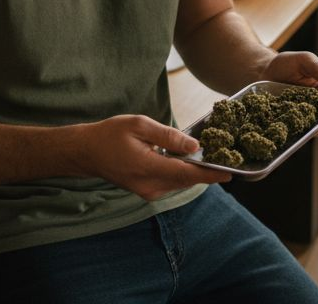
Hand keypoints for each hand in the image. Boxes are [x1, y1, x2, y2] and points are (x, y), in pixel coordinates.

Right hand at [75, 115, 229, 200]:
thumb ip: (169, 136)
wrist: (87, 152)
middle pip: (186, 180)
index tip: (229, 173)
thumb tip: (194, 146)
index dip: (209, 174)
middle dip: (205, 169)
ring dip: (193, 170)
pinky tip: (184, 159)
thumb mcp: (140, 126)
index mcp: (148, 167)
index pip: (186, 174)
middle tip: (223, 155)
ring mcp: (148, 192)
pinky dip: (181, 172)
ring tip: (207, 154)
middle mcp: (150, 185)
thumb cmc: (111, 134)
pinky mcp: (147, 192)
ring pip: (180, 182)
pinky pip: (171, 182)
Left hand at [258, 51, 317, 133]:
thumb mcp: (304, 60)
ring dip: (313, 129)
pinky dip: (297, 132)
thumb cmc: (287, 63)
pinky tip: (290, 128)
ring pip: (316, 127)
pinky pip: (299, 131)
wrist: (263, 72)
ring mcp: (307, 115)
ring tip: (303, 125)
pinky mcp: (293, 122)